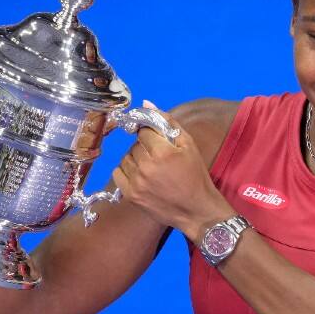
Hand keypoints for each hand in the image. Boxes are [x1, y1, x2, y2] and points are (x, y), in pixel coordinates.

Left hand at [111, 102, 234, 241]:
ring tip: (151, 168)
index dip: (151, 134)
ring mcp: (136, 182)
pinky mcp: (131, 195)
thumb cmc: (196, 176)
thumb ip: (168, 122)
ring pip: (125, 158)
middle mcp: (146, 167)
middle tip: (158, 157)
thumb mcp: (189, 145)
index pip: (143, 131)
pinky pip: (118, 173)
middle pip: (134, 145)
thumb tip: (146, 104)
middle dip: (145, 147)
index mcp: (162, 152)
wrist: (196, 210)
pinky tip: (140, 176)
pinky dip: (126, 171)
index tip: (159, 142)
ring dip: (135, 159)